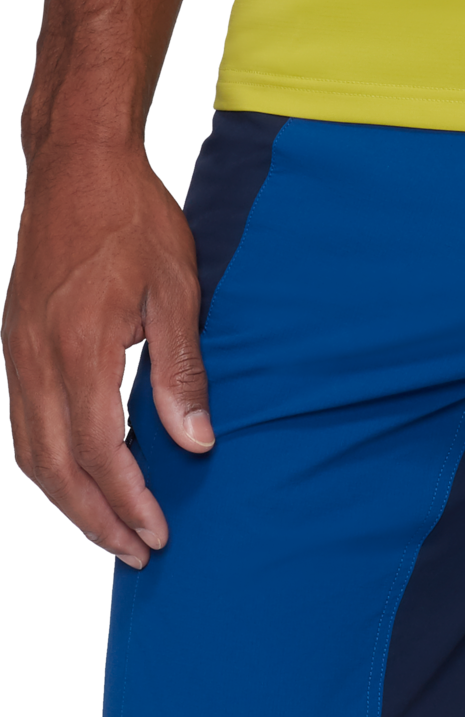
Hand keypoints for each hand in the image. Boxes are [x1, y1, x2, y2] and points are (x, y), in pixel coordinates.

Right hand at [2, 141, 212, 566]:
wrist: (74, 164)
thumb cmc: (133, 218)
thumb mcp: (175, 287)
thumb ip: (180, 370)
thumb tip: (195, 443)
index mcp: (80, 348)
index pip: (100, 452)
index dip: (127, 502)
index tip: (158, 536)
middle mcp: (37, 360)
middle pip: (56, 469)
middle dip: (95, 520)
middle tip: (137, 552)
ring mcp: (18, 353)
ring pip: (30, 453)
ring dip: (67, 500)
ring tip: (109, 528)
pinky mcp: (13, 343)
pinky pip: (22, 423)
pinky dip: (47, 464)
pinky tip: (77, 473)